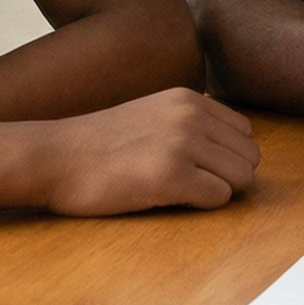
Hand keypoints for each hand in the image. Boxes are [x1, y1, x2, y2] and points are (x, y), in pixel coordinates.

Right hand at [34, 88, 260, 215]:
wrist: (53, 158)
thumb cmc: (100, 146)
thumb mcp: (152, 113)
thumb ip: (190, 121)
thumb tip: (234, 147)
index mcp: (189, 99)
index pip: (245, 133)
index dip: (225, 157)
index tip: (197, 167)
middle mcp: (192, 115)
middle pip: (249, 157)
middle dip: (228, 177)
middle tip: (190, 185)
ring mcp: (182, 144)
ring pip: (242, 178)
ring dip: (217, 191)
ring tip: (179, 191)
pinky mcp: (171, 176)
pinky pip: (219, 198)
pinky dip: (201, 205)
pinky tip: (168, 198)